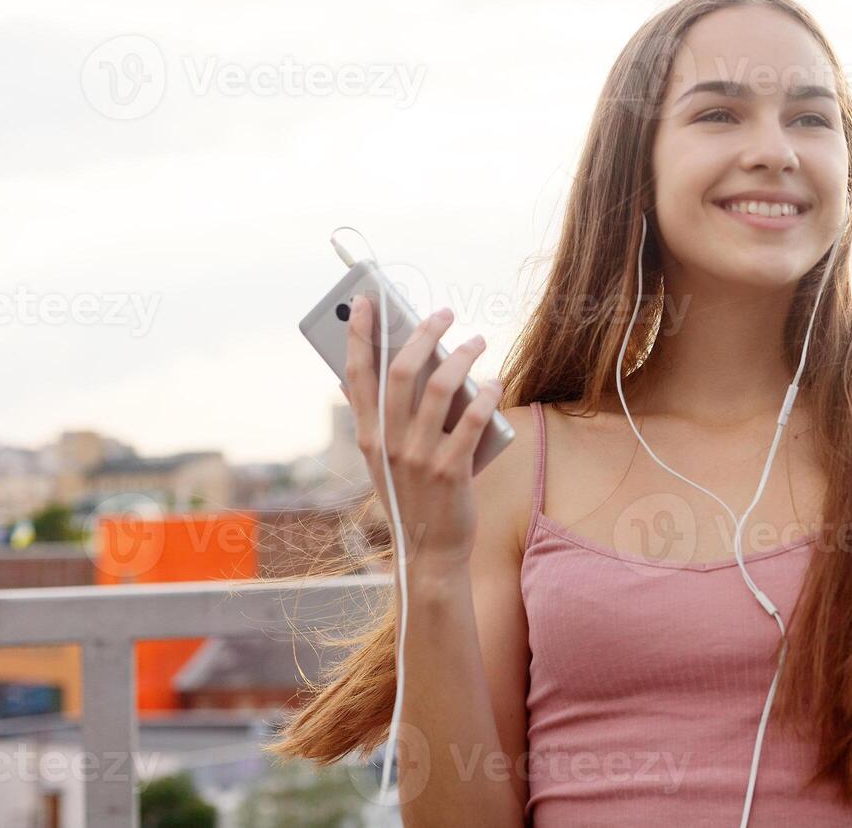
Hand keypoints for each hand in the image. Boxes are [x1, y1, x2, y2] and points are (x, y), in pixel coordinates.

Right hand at [339, 295, 501, 572]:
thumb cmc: (412, 496)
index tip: (366, 301)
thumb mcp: (384, 460)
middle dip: (422, 333)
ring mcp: (418, 457)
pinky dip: (486, 393)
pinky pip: (473, 419)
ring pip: (441, 387)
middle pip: (401, 371)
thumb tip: (389, 370)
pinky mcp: (451, 470)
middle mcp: (388, 443)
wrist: (429, 551)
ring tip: (477, 341)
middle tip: (443, 313)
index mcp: (367, 436)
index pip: (356, 374)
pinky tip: (494, 381)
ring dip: (462, 355)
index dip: (360, 334)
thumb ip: (383, 419)